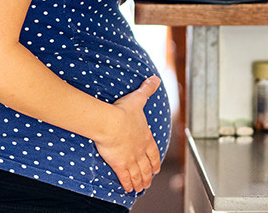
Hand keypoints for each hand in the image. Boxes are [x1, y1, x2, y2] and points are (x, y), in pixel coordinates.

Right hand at [94, 76, 161, 192]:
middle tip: (149, 180)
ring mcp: (131, 158)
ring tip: (141, 188)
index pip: (153, 152)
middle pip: (147, 166)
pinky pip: (125, 177)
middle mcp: (140, 150)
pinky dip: (128, 184)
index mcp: (145, 136)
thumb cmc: (123, 111)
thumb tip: (155, 79)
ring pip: (138, 174)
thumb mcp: (138, 98)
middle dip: (148, 174)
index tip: (157, 167)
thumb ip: (147, 89)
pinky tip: (128, 189)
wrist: (111, 123)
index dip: (155, 160)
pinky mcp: (119, 164)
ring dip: (140, 182)